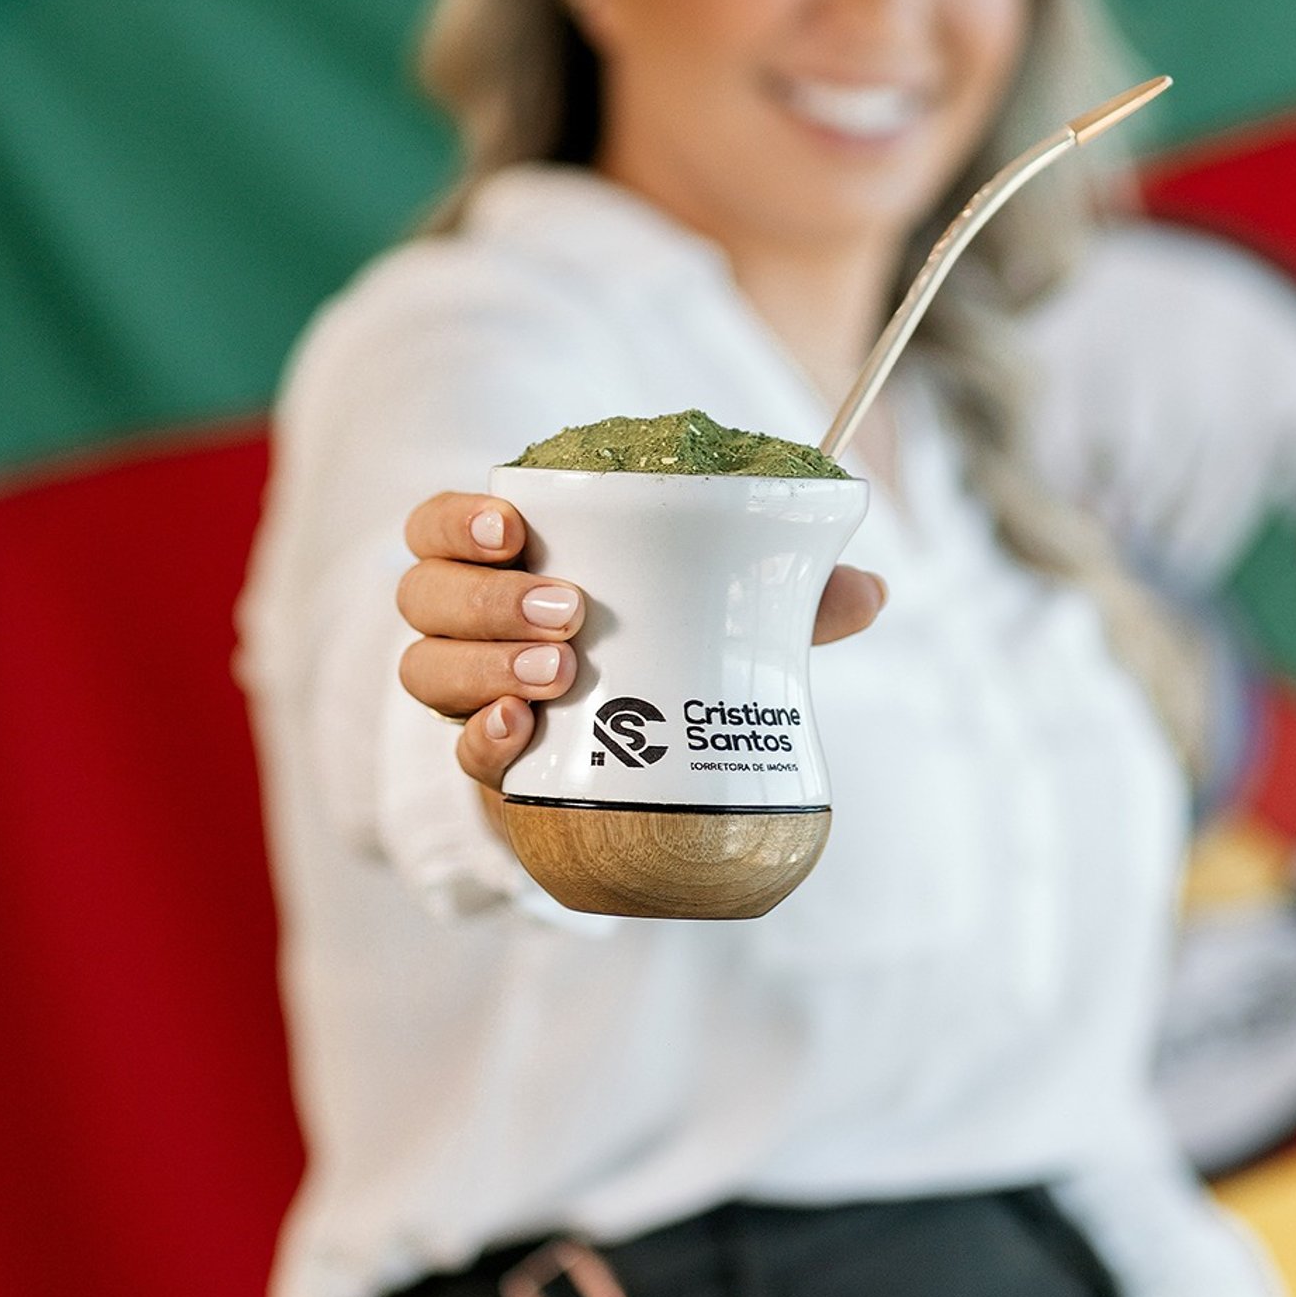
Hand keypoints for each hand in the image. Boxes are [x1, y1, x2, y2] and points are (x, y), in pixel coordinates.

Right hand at [396, 490, 886, 792]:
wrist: (632, 775)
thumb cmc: (664, 657)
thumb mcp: (721, 616)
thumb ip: (786, 598)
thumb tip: (871, 590)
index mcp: (508, 564)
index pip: (440, 526)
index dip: (459, 521)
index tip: (513, 527)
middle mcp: (469, 626)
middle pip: (424, 594)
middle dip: (488, 598)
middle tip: (569, 611)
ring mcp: (472, 697)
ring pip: (426, 666)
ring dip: (485, 664)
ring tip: (561, 672)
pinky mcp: (492, 767)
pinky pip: (461, 751)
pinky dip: (484, 738)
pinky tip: (523, 729)